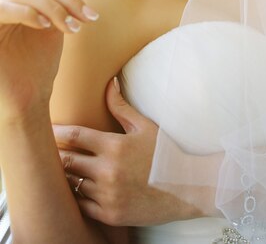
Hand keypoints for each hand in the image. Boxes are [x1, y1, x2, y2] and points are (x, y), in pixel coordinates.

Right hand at [0, 0, 96, 119]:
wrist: (27, 100)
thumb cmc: (38, 67)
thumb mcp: (52, 25)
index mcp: (18, 0)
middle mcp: (3, 4)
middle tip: (89, 18)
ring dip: (54, 7)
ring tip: (72, 29)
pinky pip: (1, 9)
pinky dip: (26, 13)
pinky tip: (45, 26)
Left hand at [54, 77, 201, 226]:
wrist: (186, 188)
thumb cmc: (165, 153)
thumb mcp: (145, 126)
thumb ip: (121, 107)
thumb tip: (109, 83)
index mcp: (114, 146)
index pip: (75, 136)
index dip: (57, 132)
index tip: (47, 130)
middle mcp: (108, 171)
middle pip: (68, 161)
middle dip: (57, 155)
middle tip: (48, 151)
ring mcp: (108, 195)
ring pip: (73, 185)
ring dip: (67, 177)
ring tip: (61, 170)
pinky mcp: (110, 215)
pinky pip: (82, 206)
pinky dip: (77, 197)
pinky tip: (77, 189)